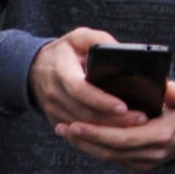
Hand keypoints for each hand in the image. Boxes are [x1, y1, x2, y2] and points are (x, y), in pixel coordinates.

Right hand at [28, 29, 143, 130]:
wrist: (33, 69)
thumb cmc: (63, 52)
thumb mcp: (78, 37)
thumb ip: (98, 39)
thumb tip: (122, 51)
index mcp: (60, 70)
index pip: (80, 90)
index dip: (101, 100)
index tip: (123, 106)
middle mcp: (54, 93)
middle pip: (85, 113)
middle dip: (114, 120)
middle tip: (141, 119)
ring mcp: (53, 110)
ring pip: (83, 127)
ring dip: (109, 130)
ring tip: (136, 127)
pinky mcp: (56, 121)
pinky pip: (78, 134)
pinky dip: (98, 136)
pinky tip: (119, 135)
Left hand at [54, 78, 174, 171]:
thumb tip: (169, 90)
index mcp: (161, 136)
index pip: (124, 138)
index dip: (99, 133)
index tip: (77, 123)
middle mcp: (151, 153)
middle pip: (110, 150)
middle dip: (85, 139)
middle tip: (63, 127)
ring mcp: (143, 162)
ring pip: (108, 156)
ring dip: (84, 145)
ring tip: (63, 130)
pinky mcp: (136, 165)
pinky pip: (110, 157)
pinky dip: (92, 147)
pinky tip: (77, 136)